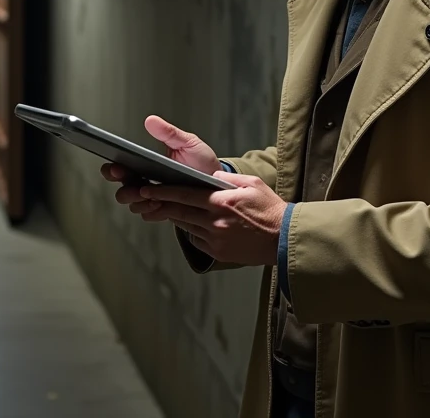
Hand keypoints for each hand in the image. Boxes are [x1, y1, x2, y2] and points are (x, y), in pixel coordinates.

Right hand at [101, 115, 222, 217]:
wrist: (218, 184)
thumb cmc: (201, 162)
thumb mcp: (188, 143)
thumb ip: (169, 133)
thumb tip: (151, 120)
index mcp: (146, 164)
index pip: (121, 167)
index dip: (112, 169)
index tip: (116, 167)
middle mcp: (146, 182)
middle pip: (122, 189)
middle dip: (125, 189)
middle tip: (137, 186)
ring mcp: (153, 197)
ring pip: (133, 204)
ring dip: (140, 202)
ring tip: (154, 196)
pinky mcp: (163, 210)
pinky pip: (148, 215)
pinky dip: (152, 211)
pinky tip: (161, 205)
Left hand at [141, 171, 286, 266]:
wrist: (284, 239)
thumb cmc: (270, 209)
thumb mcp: (252, 184)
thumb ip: (227, 178)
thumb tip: (209, 176)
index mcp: (222, 202)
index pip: (184, 195)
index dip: (162, 191)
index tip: (147, 189)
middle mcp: (215, 222)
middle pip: (179, 212)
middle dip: (160, 204)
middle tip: (144, 198)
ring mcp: (215, 239)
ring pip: (186, 226)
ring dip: (175, 216)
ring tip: (167, 208)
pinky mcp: (218, 252)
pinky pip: (196, 239)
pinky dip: (191, 230)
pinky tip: (193, 223)